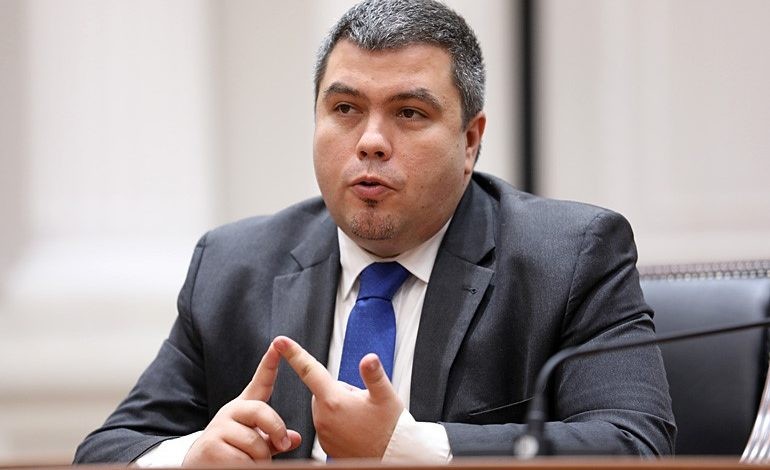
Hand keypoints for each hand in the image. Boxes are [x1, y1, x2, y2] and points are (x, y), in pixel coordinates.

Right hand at [182, 343, 301, 465]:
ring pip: (256, 443)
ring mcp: (219, 428)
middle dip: (276, 430)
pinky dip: (248, 467)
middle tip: (282, 444)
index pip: (259, 382)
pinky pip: (244, 459)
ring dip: (261, 459)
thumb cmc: (231, 452)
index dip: (269, 363)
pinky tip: (237, 466)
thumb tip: (295, 438)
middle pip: (262, 412)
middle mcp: (230, 412)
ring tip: (249, 461)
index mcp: (243, 407)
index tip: (277, 344)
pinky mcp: (212, 446)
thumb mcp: (255, 441)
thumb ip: (274, 436)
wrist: (198, 466)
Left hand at [273, 335, 403, 457]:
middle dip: (339, 390)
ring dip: (340, 407)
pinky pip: (328, 425)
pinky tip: (357, 430)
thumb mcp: (386, 397)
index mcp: (334, 400)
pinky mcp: (326, 445)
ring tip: (362, 418)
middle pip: (324, 390)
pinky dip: (340, 423)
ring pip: (327, 408)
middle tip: (362, 402)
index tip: (280, 341)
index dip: (294, 353)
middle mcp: (323, 417)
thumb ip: (374, 375)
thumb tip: (368, 358)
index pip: (309, 370)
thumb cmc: (389, 429)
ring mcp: (323, 433)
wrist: (391, 458)